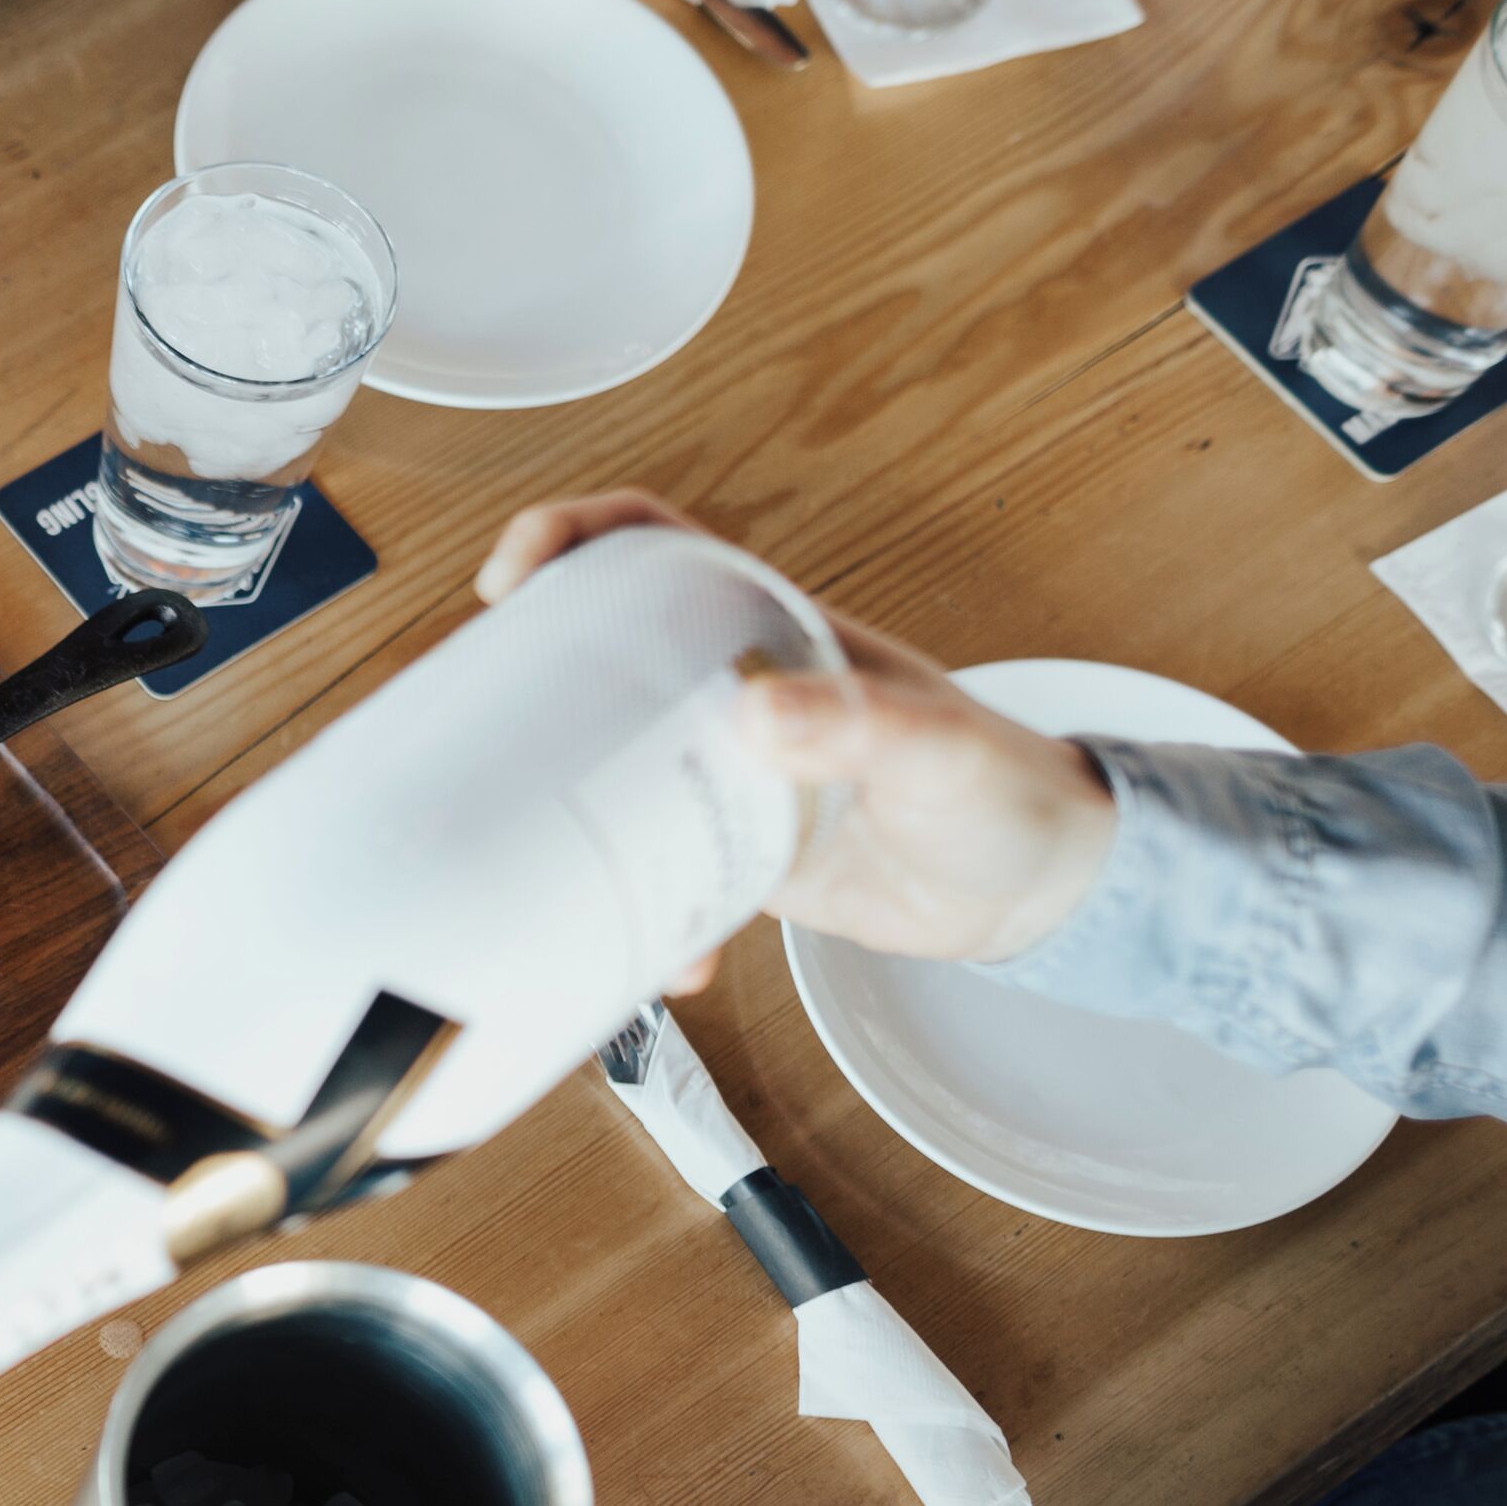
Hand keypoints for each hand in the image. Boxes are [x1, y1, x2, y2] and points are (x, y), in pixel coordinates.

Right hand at [477, 493, 1120, 967]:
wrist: (1039, 891)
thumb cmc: (1008, 790)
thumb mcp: (938, 746)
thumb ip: (857, 724)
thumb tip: (756, 713)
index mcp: (767, 632)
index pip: (649, 544)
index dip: (570, 540)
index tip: (512, 580)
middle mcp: (727, 694)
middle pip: (590, 657)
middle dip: (517, 686)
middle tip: (466, 735)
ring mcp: (720, 776)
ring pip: (602, 775)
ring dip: (557, 818)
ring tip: (529, 862)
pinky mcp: (726, 857)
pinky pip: (651, 879)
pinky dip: (645, 926)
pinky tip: (673, 965)